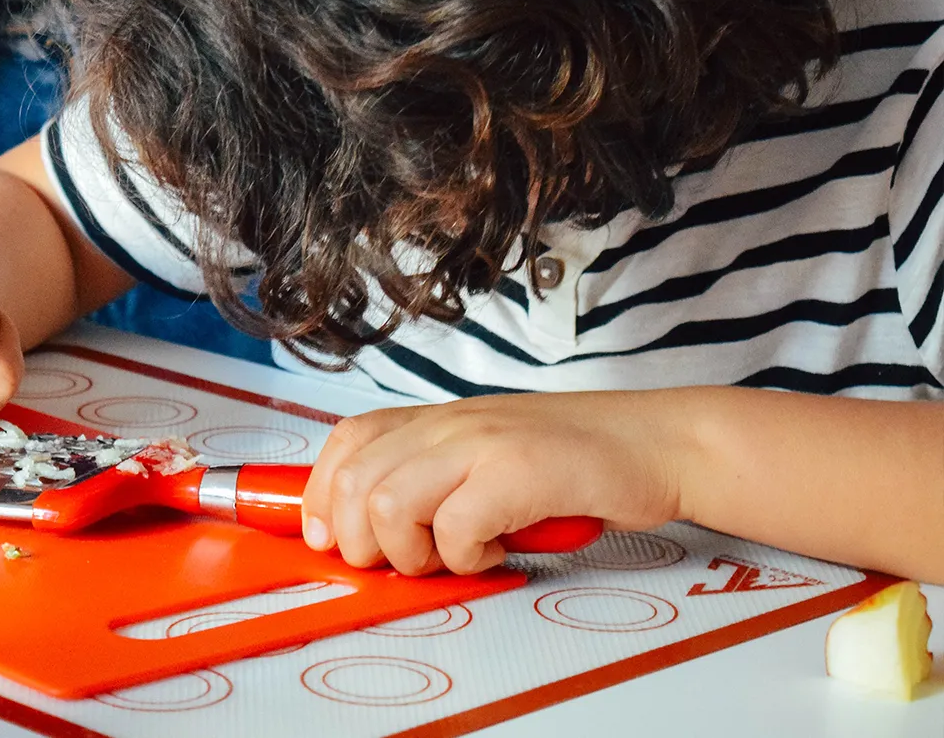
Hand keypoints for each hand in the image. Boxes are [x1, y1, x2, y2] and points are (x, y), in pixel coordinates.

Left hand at [301, 390, 689, 573]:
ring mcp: (482, 442)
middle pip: (353, 482)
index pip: (346, 442)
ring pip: (387, 505)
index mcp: (437, 418)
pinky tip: (498, 551)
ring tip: (454, 556)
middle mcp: (450, 423)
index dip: (321, 496)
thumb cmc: (576, 460)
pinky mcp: (517, 472)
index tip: (331, 538)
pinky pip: (454, 529)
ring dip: (412, 553)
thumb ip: (435, 479)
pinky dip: (468, 558)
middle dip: (363, 542)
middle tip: (408, 559)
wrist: (657, 444)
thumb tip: (373, 532)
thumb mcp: (488, 457)